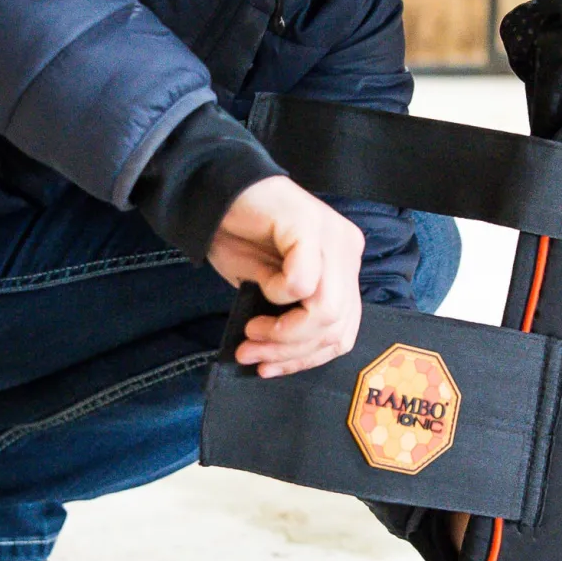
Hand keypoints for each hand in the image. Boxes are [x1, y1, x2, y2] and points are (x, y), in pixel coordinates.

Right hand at [207, 176, 364, 377]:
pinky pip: (303, 281)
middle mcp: (347, 252)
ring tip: (251, 332)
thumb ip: (290, 318)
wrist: (214, 192)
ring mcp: (333, 236)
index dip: (306, 359)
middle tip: (251, 353)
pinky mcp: (310, 225)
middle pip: (338, 326)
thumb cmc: (240, 237)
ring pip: (327, 310)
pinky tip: (259, 286)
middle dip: (290, 352)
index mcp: (343, 268)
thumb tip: (283, 360)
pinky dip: (278, 294)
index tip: (267, 368)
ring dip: (284, 333)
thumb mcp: (269, 290)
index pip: (343, 331)